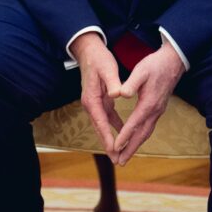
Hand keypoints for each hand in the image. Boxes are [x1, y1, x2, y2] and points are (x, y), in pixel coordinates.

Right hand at [71, 32, 124, 162]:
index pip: (100, 122)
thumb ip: (112, 83)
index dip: (107, 137)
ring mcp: (94, 103)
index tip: (114, 150)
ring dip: (110, 138)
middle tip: (117, 160)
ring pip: (103, 125)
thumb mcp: (107, 69)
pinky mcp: (99, 99)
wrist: (89, 51)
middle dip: (108, 145)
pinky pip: (107, 117)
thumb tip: (117, 95)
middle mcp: (91, 104)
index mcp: (91, 99)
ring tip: (119, 153)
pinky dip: (113, 125)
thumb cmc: (99, 59)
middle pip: (100, 128)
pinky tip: (122, 132)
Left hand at [113, 43, 185, 165]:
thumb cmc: (155, 65)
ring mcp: (158, 111)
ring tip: (125, 156)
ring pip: (146, 133)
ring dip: (136, 146)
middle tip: (119, 162)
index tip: (115, 147)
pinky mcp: (158, 109)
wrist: (173, 61)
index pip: (134, 124)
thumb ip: (130, 83)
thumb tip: (121, 94)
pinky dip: (140, 137)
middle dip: (130, 149)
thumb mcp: (141, 71)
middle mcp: (155, 111)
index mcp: (148, 103)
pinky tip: (135, 140)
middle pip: (142, 135)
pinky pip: (149, 127)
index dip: (124, 136)